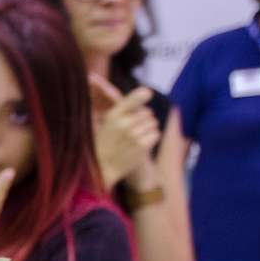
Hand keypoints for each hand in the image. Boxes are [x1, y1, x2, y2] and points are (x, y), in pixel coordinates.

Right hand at [89, 73, 158, 188]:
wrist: (102, 168)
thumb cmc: (104, 143)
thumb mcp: (107, 122)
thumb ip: (124, 108)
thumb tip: (147, 92)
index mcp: (113, 115)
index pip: (133, 100)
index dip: (142, 95)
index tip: (148, 93)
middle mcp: (124, 123)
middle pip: (148, 112)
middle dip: (143, 118)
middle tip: (132, 128)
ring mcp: (134, 135)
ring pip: (153, 123)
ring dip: (148, 129)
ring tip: (135, 137)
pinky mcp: (143, 146)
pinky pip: (156, 134)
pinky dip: (151, 138)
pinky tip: (140, 144)